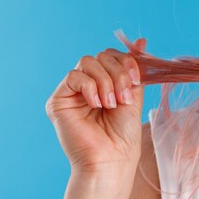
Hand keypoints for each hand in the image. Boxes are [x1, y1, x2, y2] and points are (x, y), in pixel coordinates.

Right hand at [45, 38, 146, 174]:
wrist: (112, 157)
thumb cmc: (123, 133)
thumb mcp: (134, 94)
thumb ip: (134, 69)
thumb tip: (141, 40)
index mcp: (104, 82)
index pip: (111, 55)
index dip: (125, 61)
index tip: (137, 79)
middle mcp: (87, 84)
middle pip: (100, 56)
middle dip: (117, 73)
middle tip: (124, 97)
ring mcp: (72, 91)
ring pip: (87, 62)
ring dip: (106, 81)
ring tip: (111, 104)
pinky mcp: (58, 100)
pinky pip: (74, 76)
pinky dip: (90, 87)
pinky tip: (97, 104)